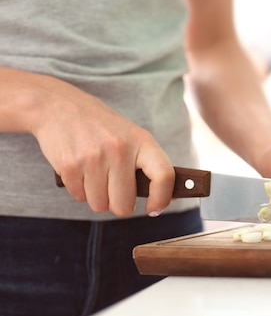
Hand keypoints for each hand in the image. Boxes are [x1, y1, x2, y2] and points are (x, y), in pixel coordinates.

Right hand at [29, 76, 174, 216]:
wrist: (60, 106)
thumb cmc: (102, 127)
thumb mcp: (131, 136)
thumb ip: (147, 165)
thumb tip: (166, 199)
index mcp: (142, 141)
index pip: (163, 175)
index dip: (161, 198)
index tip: (154, 209)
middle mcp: (119, 149)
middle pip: (124, 205)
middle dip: (118, 203)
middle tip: (113, 187)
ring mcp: (93, 158)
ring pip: (100, 205)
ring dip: (97, 196)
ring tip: (94, 173)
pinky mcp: (69, 165)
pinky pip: (79, 197)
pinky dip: (79, 189)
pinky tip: (80, 169)